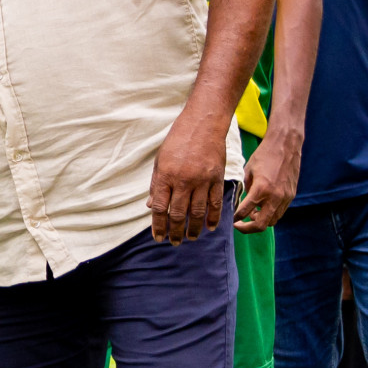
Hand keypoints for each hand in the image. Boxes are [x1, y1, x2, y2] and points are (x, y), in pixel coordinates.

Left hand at [148, 120, 226, 244]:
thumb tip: (151, 206)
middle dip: (175, 231)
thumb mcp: (160, 160)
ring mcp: (202, 180)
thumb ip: (157, 185)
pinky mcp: (216, 178)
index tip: (158, 237)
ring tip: (191, 238)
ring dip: (194, 228)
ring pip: (198, 212)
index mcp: (166, 176)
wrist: (203, 124)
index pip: (160, 208)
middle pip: (178, 213)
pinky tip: (211, 227)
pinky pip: (215, 203)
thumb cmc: (178, 140)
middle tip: (174, 242)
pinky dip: (214, 218)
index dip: (158, 225)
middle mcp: (183, 181)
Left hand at [233, 131, 300, 233]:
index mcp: (261, 189)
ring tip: (251, 214)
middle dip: (248, 228)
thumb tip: (242, 203)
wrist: (286, 145)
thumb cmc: (264, 154)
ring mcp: (285, 198)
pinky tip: (262, 207)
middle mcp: (275, 197)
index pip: (245, 212)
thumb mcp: (248, 170)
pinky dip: (270, 214)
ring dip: (261, 221)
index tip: (230, 219)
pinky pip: (280, 212)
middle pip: (261, 225)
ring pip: (272, 221)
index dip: (235, 218)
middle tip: (239, 225)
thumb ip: (245, 188)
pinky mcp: (291, 196)